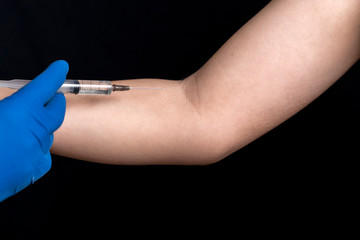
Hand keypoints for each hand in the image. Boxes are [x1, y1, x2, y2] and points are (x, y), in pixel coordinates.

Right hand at [0, 60, 68, 201]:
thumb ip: (3, 100)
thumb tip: (13, 101)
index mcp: (20, 110)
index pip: (46, 86)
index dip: (54, 74)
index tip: (61, 67)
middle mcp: (35, 129)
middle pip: (57, 109)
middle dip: (53, 101)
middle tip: (45, 98)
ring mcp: (38, 151)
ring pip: (48, 133)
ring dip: (39, 127)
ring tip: (18, 130)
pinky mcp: (35, 169)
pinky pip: (43, 154)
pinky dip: (35, 149)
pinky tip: (18, 150)